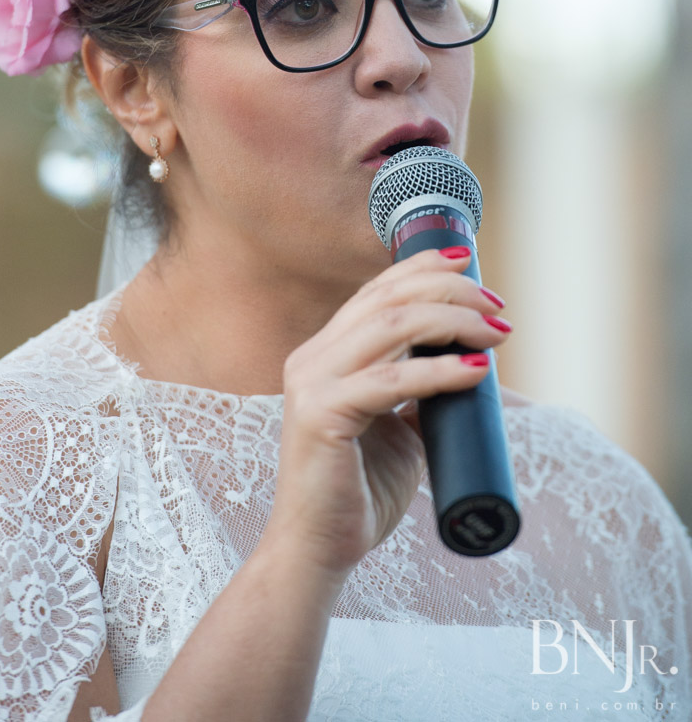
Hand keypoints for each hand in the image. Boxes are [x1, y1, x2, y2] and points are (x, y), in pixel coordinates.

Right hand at [264, 249, 510, 580]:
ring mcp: (312, 383)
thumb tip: (469, 364)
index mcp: (326, 353)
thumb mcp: (398, 427)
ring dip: (452, 321)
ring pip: (390, 326)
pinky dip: (440, 371)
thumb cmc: (359, 490)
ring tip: (497, 334)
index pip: (376, 292)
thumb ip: (418, 393)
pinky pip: (392, 382)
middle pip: (387, 298)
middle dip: (448, 290)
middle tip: (496, 306)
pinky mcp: (321, 415)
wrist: (321, 549)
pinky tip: (475, 371)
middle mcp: (313, 358)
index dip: (421, 267)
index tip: (468, 260)